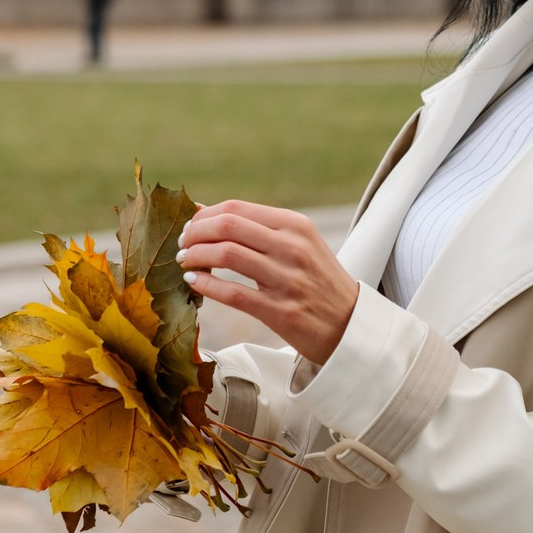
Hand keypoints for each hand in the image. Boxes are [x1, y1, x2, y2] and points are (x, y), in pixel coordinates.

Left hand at [175, 200, 359, 365]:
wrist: (349, 324)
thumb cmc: (315, 281)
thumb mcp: (298, 244)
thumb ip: (257, 229)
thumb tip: (204, 211)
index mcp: (295, 225)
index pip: (236, 208)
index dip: (204, 216)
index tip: (190, 227)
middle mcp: (292, 247)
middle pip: (228, 226)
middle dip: (195, 233)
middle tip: (182, 245)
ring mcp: (287, 279)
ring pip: (227, 255)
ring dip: (196, 257)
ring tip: (185, 262)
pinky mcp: (281, 311)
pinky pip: (232, 293)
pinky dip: (206, 285)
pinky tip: (194, 282)